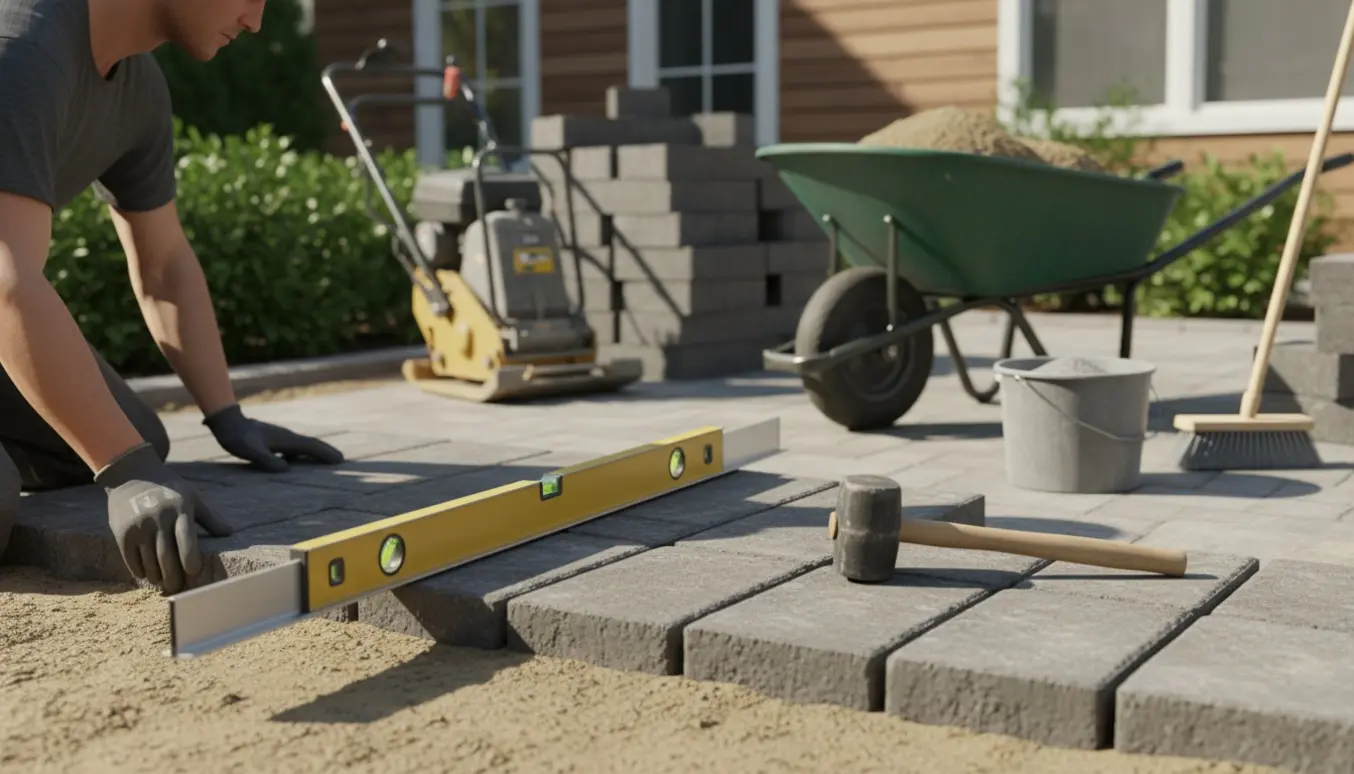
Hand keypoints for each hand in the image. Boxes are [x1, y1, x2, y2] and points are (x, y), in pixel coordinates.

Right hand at [95, 443, 232, 593]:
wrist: (131, 475)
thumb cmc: (168, 488)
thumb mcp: (191, 496)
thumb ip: (209, 517)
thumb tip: (229, 533)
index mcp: (180, 509)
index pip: (186, 539)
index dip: (190, 558)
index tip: (194, 572)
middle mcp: (158, 518)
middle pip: (166, 556)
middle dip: (173, 576)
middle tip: (178, 587)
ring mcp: (139, 526)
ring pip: (148, 561)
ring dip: (157, 576)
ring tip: (163, 581)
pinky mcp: (122, 533)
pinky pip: (131, 559)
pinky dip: (140, 570)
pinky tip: (147, 574)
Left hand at [203, 403, 343, 472]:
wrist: (227, 423)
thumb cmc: (238, 439)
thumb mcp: (252, 452)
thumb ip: (268, 460)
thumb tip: (286, 469)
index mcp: (285, 440)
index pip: (310, 447)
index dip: (325, 453)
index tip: (339, 459)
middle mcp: (286, 437)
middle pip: (310, 444)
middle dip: (325, 451)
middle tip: (340, 459)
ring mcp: (280, 437)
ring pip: (302, 445)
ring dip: (315, 451)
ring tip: (325, 459)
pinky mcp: (273, 439)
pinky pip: (292, 447)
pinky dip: (301, 453)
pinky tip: (296, 460)